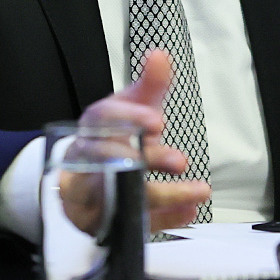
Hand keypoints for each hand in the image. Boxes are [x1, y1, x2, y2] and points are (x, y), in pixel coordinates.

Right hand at [62, 49, 210, 233]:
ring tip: (198, 192)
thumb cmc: (112, 137)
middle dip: (146, 161)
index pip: (103, 118)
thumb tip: (160, 55)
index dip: (129, 119)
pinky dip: (162, 219)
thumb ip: (149, 85)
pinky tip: (188, 211)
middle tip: (180, 160)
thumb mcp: (131, 107)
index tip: (158, 123)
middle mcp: (85, 159)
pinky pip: (130, 224)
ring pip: (118, 197)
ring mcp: (88, 194)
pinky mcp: (98, 223)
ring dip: (162, 196)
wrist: (81, 177)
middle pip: (108, 160)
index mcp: (92, 126)